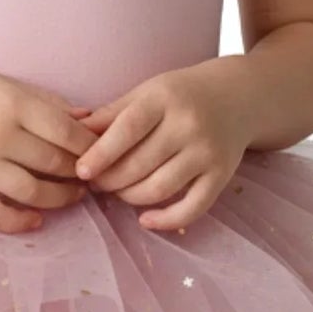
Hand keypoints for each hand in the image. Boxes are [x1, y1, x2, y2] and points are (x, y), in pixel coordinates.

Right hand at [0, 64, 98, 235]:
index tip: (102, 154)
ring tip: (72, 196)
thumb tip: (90, 120)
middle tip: (91, 177)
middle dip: (79, 174)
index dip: (91, 148)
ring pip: (32, 192)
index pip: (67, 133)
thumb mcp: (6, 84)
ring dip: (60, 199)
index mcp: (13, 103)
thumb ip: (48, 103)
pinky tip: (36, 220)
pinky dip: (20, 222)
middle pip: (54, 164)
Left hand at [70, 62, 249, 231]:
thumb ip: (111, 113)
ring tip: (117, 192)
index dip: (100, 154)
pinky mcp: (222, 175)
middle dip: (109, 180)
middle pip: (139, 164)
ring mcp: (207, 152)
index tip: (81, 171)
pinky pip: (192, 208)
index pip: (127, 129)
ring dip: (130, 198)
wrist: (240, 96)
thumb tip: (72, 132)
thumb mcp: (147, 91)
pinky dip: (166, 220)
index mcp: (164, 98)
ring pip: (159, 188)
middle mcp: (188, 125)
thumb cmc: (183, 94)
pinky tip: (145, 220)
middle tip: (95, 183)